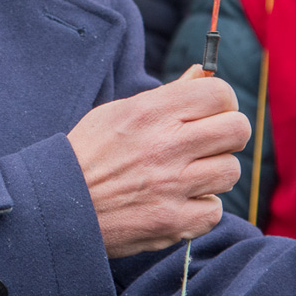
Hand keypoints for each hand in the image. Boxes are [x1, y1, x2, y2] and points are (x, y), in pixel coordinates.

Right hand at [68, 65, 250, 258]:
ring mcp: (172, 186)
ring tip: (187, 175)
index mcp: (151, 112)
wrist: (57, 205)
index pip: (220, 94)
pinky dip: (201, 208)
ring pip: (230, 171)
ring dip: (214, 173)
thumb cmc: (88, 154)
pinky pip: (215, 210)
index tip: (212, 112)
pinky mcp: (173, 222)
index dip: (222, 102)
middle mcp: (166, 146)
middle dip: (228, 134)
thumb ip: (168, 95)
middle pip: (238, 129)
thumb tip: (202, 74)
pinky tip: (177, 202)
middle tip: (209, 143)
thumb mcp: (119, 112)